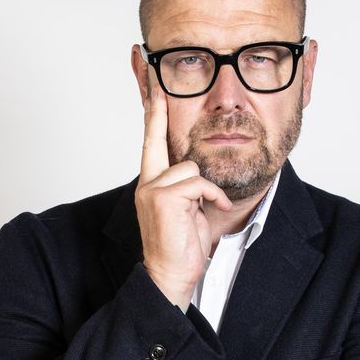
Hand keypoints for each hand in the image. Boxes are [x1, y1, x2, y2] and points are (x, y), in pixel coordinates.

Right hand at [135, 87, 231, 309]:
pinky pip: (198, 183)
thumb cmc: (182, 245)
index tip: (152, 92)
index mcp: (151, 184)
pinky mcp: (163, 198)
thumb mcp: (189, 208)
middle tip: (156, 85)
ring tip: (204, 208)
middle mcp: (146, 183)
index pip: (150, 143)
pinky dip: (212, 196)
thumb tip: (198, 172)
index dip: (151, 117)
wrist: (171, 275)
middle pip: (157, 140)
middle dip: (156, 111)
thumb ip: (188, 186)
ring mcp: (151, 189)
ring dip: (205, 187)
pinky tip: (213, 210)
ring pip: (189, 166)